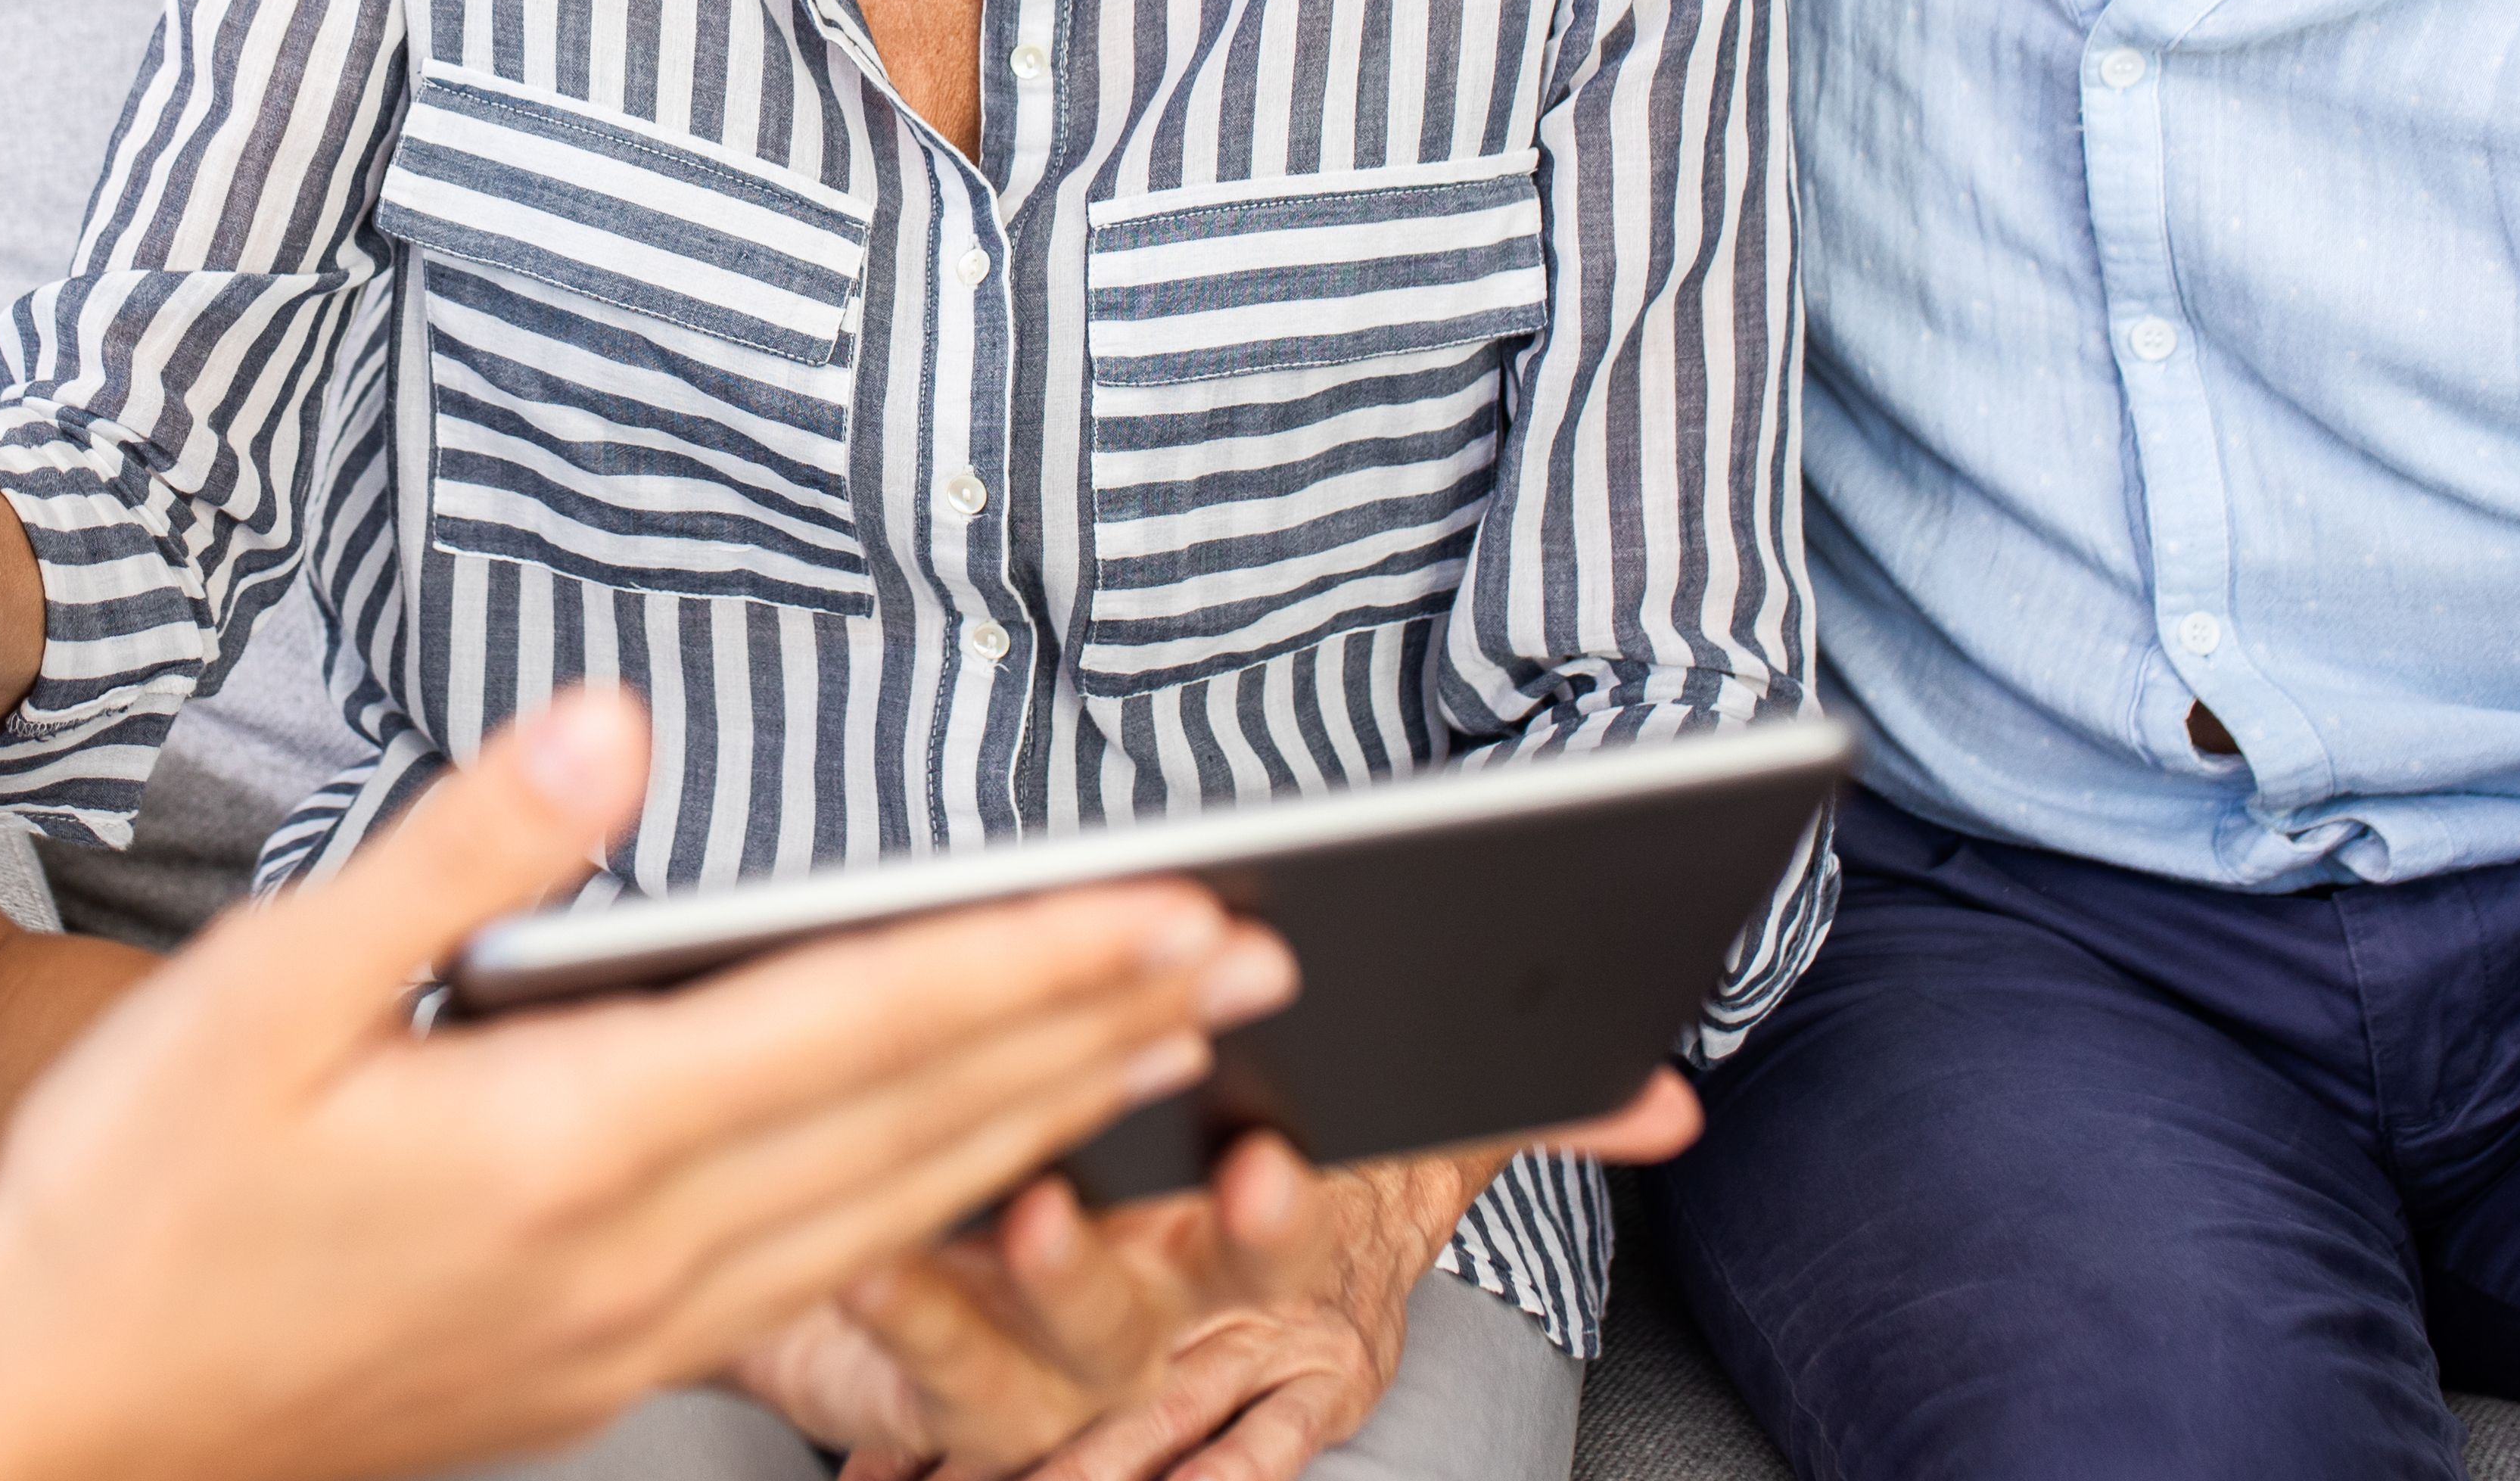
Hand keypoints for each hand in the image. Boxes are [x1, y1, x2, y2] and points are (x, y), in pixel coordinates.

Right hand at [0, 686, 1301, 1480]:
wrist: (55, 1434)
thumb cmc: (128, 1215)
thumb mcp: (261, 989)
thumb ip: (464, 853)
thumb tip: (615, 730)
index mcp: (560, 1145)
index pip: (862, 1028)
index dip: (1038, 957)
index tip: (1178, 900)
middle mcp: (628, 1257)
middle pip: (923, 1123)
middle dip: (1105, 1027)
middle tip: (1254, 957)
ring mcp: (627, 1332)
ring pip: (898, 1209)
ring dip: (1049, 1116)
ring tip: (1166, 1045)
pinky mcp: (601, 1368)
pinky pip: (829, 1277)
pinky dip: (941, 1203)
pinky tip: (981, 1172)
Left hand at [753, 1078, 1704, 1480]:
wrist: (1162, 1391)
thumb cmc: (1289, 1229)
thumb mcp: (1414, 1168)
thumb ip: (1530, 1126)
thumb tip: (1668, 1106)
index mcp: (1284, 1306)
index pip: (1277, 1246)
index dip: (1268, 1213)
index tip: (1261, 1157)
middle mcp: (1182, 1360)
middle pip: (1137, 1320)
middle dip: (1090, 1268)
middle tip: (1047, 1198)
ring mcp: (1081, 1402)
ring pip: (1022, 1380)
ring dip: (968, 1325)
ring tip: (909, 1242)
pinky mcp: (975, 1413)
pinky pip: (939, 1413)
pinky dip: (895, 1380)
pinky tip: (851, 1324)